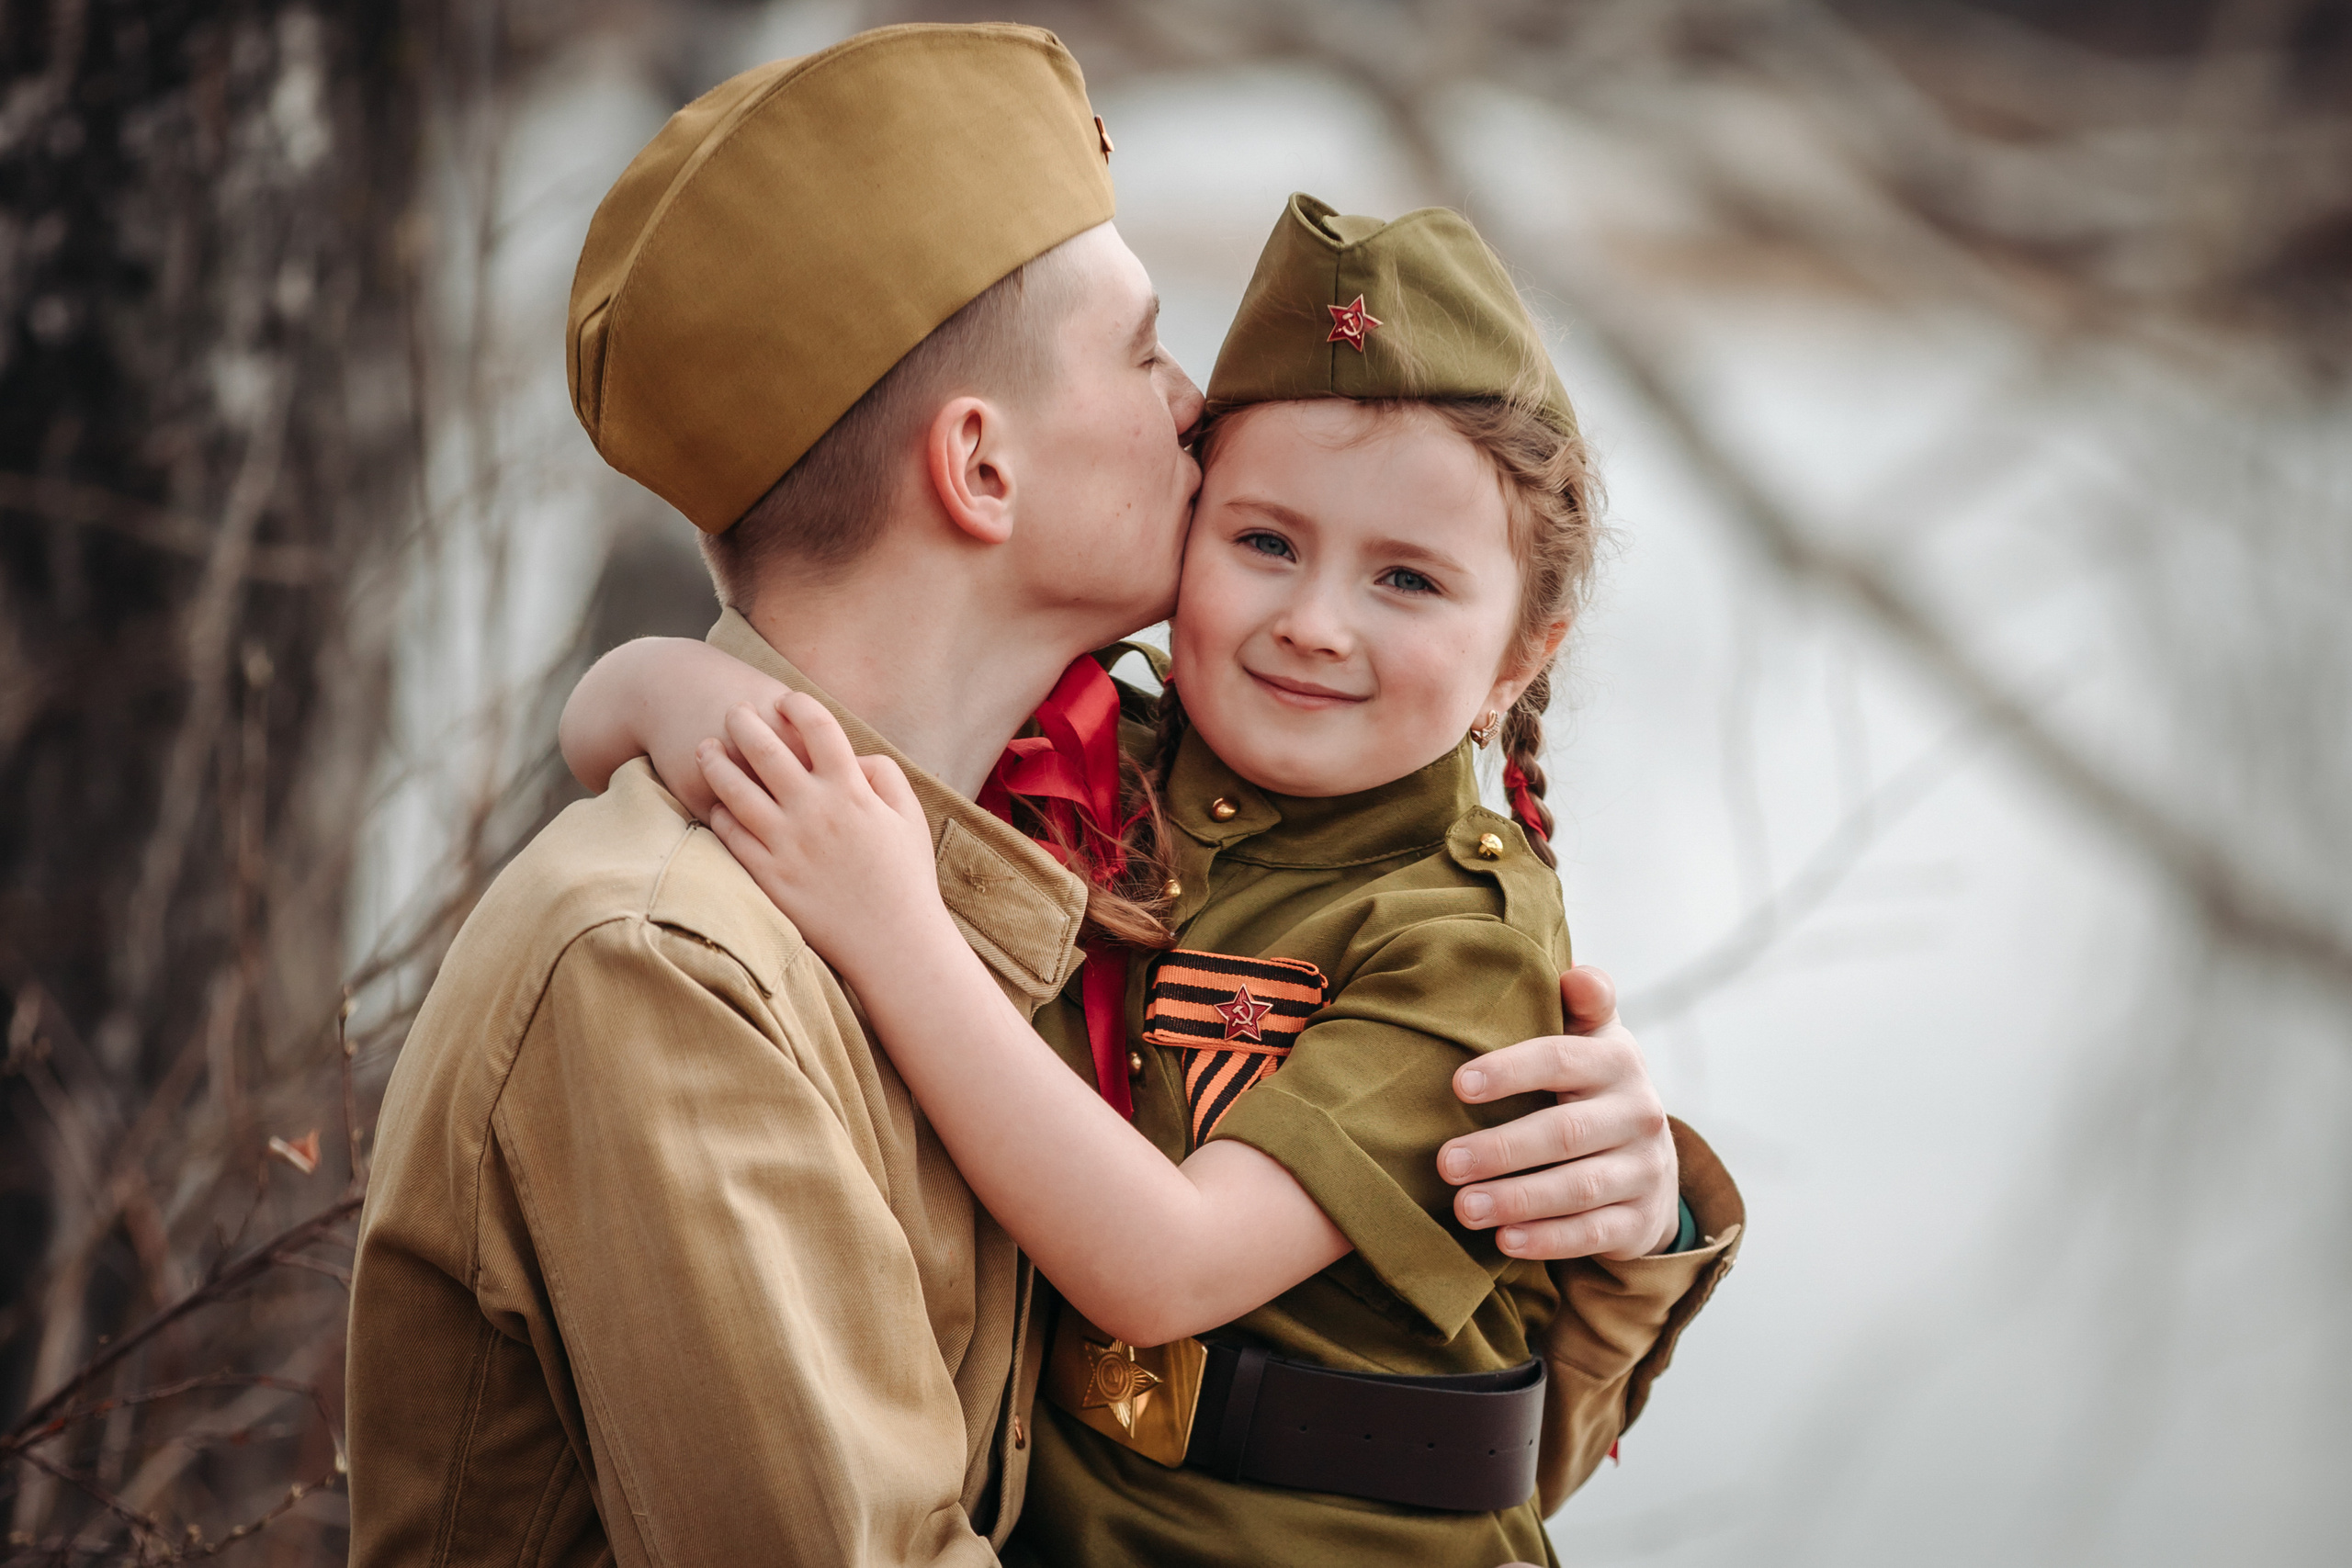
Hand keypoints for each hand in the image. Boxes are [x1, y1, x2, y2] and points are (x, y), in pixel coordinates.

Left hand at [696, 692, 949, 977]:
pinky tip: (716, 805)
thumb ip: (884, 775)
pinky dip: (719, 814)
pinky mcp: (769, 876)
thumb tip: (854, 756)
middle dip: (744, 721)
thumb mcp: (910, 817)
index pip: (817, 726)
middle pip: (766, 749)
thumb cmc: (907, 879)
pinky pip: (732, 836)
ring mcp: (787, 844)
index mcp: (852, 791)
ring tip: (704, 749)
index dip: (798, 705)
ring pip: (736, 790)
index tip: (785, 700)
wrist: (894, 944)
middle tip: (732, 711)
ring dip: (716, 762)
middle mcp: (815, 810)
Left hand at [1437, 966, 1679, 1260]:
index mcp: (1618, 1062)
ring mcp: (1644, 1170)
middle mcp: (1639, 1114)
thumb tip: (1576, 976)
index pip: (1562, 1059)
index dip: (1511, 1070)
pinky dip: (1548, 1240)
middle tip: (1445, 1163)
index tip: (1458, 1084)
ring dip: (1517, 1200)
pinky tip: (1505, 1241)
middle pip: (1565, 1132)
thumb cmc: (1595, 1088)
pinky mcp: (1640, 1221)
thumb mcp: (1595, 1039)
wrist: (1651, 1162)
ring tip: (1463, 1208)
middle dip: (1501, 1149)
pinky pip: (1593, 1234)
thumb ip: (1583, 1004)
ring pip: (1578, 1188)